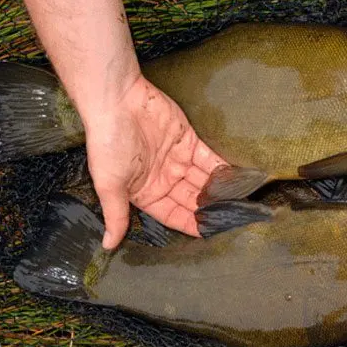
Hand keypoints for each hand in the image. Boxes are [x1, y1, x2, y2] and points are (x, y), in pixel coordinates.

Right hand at [85, 74, 226, 249]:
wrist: (117, 101)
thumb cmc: (108, 144)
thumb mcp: (109, 185)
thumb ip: (116, 215)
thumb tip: (108, 246)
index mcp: (144, 193)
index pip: (173, 214)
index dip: (191, 224)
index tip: (210, 233)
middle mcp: (162, 178)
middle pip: (191, 198)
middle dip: (209, 208)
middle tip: (231, 217)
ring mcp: (176, 159)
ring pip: (202, 180)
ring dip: (219, 190)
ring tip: (239, 201)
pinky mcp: (187, 140)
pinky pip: (208, 158)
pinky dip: (222, 169)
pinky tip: (236, 179)